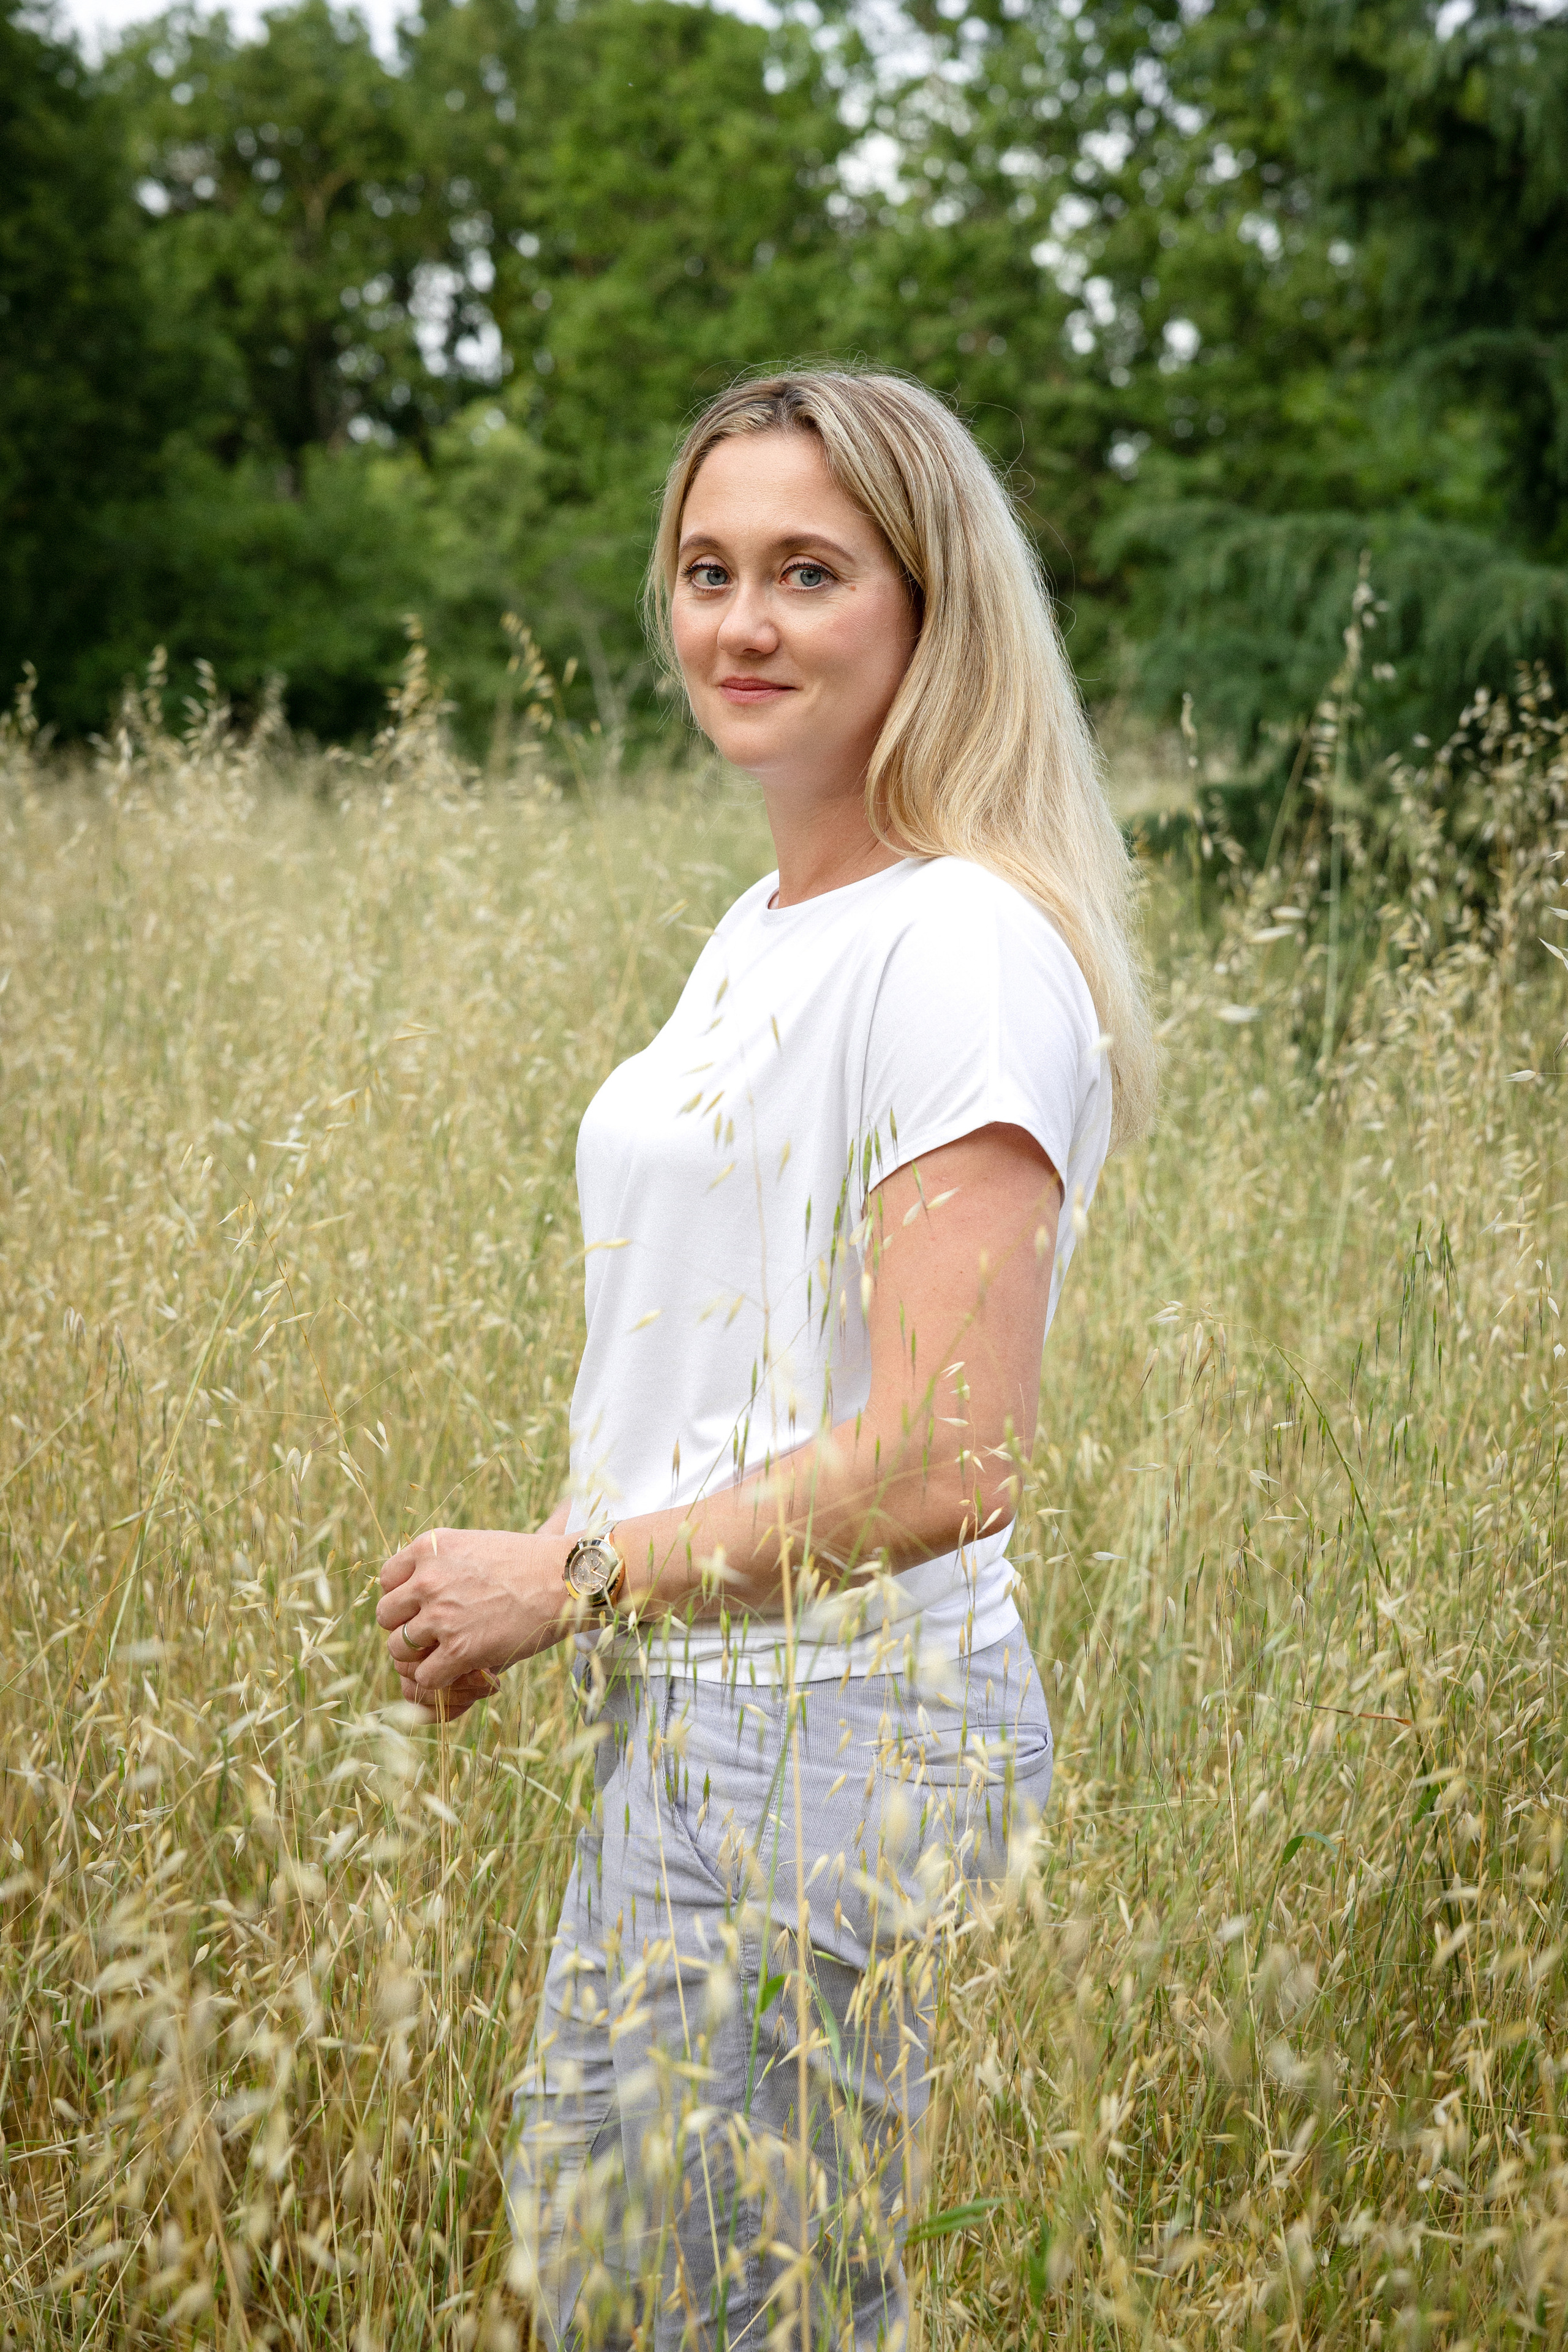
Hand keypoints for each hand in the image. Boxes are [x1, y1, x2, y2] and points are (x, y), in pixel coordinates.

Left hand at [376, 1525, 571, 1717]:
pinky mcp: (460, 1650)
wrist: (565, 1578)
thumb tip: (416, 1586)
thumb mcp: (474, 1544)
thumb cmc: (528, 1561)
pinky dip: (438, 1680)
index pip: (386, 1579)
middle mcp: (427, 1580)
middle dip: (404, 1627)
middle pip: (386, 1617)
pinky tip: (458, 1670)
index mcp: (429, 1548)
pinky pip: (424, 1677)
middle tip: (432, 1633)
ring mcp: (441, 1616)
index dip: (402, 1597)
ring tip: (444, 1654)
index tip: (421, 1605)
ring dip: (418, 1656)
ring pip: (398, 1649)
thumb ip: (440, 1562)